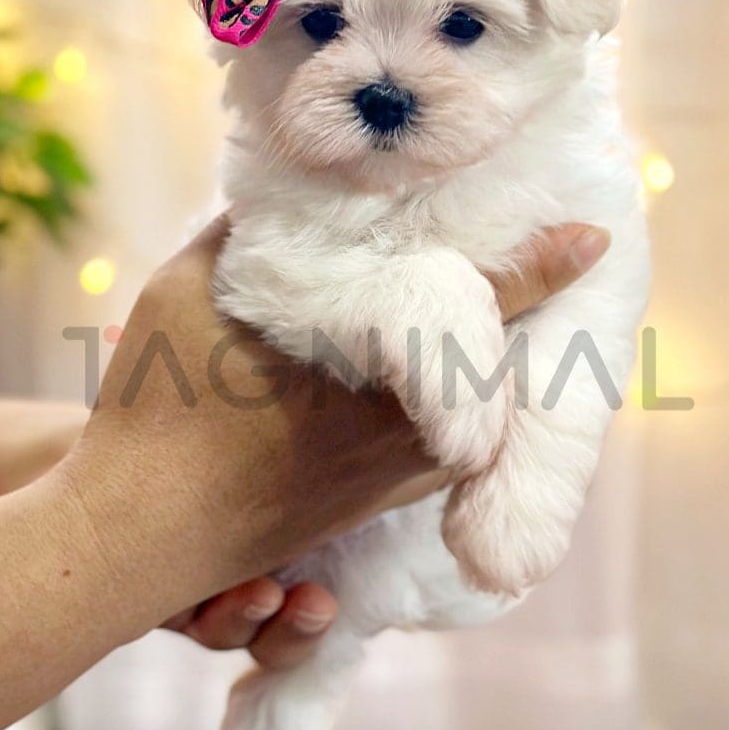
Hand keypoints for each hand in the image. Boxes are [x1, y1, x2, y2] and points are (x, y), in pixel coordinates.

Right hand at [60, 217, 609, 639]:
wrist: (135, 537)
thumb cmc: (154, 412)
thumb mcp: (183, 293)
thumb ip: (235, 236)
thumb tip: (270, 192)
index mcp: (362, 370)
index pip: (473, 306)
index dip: (538, 268)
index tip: (594, 237)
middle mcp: (395, 432)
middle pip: (500, 374)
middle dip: (534, 322)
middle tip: (565, 271)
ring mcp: (387, 479)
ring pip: (482, 425)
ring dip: (504, 377)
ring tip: (519, 331)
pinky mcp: (367, 508)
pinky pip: (447, 457)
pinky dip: (468, 420)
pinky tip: (454, 397)